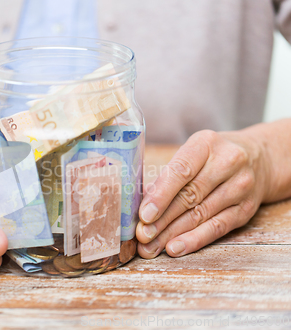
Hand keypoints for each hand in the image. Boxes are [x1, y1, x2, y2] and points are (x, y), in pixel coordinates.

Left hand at [136, 129, 268, 257]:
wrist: (259, 159)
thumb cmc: (211, 157)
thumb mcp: (191, 154)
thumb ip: (167, 177)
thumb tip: (142, 202)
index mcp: (206, 144)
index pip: (181, 171)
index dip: (161, 195)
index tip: (144, 215)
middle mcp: (228, 163)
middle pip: (189, 196)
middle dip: (162, 220)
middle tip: (142, 236)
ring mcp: (240, 187)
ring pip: (201, 215)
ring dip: (172, 234)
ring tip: (151, 247)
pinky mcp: (246, 209)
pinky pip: (217, 228)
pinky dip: (194, 240)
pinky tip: (175, 248)